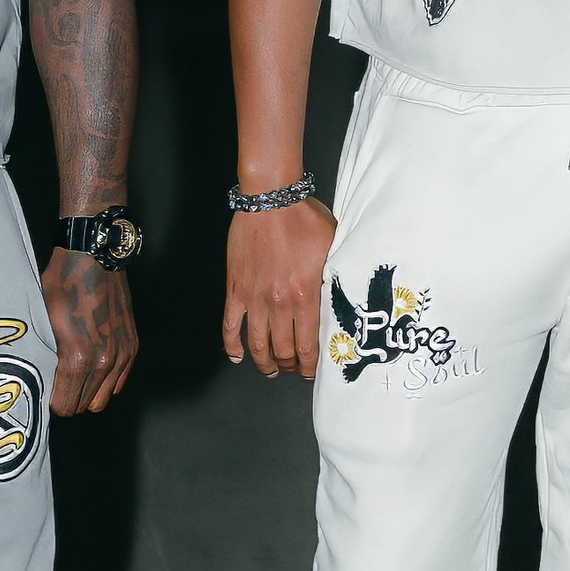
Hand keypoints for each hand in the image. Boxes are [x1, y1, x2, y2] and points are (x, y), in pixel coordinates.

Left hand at [40, 249, 137, 416]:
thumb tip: (41, 380)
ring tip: (74, 375)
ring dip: (88, 392)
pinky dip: (105, 381)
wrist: (94, 257)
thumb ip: (45, 357)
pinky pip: (118, 382)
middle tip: (57, 384)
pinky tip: (92, 366)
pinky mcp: (131, 346)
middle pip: (83, 406)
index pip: (65, 406)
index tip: (45, 390)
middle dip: (69, 399)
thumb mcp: (43, 321)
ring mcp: (121, 354)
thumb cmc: (62, 284)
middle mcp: (104, 362)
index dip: (52, 401)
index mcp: (78, 358)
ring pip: (103, 398)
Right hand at [224, 197, 333, 379]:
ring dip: (264, 362)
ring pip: (257, 344)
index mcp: (305, 295)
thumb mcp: (332, 247)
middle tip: (294, 367)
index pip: (308, 344)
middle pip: (283, 349)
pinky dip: (231, 345)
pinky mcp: (235, 289)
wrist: (271, 199)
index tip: (311, 371)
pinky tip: (237, 356)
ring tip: (270, 369)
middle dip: (290, 364)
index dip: (309, 364)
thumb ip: (334, 275)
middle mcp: (278, 303)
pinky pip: (230, 325)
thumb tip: (339, 293)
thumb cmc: (303, 219)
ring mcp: (254, 298)